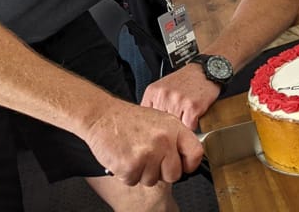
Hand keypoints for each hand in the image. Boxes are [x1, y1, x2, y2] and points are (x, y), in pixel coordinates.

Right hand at [85, 101, 202, 185]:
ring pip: (152, 180)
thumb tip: (186, 159)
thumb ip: (174, 138)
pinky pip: (134, 181)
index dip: (189, 164)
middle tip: (148, 159)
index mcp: (174, 128)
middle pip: (174, 174)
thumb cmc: (129, 119)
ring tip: (133, 154)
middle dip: (161, 172)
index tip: (181, 165)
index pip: (196, 153)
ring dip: (141, 172)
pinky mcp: (131, 165)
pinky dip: (127, 174)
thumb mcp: (159, 120)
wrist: (102, 115)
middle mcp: (164, 141)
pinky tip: (124, 157)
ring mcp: (148, 153)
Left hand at [141, 63, 219, 129]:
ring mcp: (177, 101)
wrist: (205, 70)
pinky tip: (194, 113)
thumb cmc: (186, 80)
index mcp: (153, 91)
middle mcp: (163, 96)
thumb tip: (148, 123)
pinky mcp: (192, 107)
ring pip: (176, 127)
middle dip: (170, 124)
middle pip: (162, 124)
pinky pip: (189, 126)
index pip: (148, 117)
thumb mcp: (163, 87)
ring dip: (182, 125)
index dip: (156, 123)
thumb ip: (154, 103)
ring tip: (186, 112)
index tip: (161, 123)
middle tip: (178, 114)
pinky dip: (193, 124)